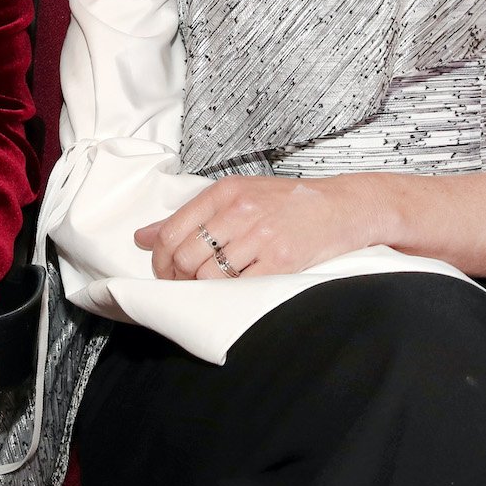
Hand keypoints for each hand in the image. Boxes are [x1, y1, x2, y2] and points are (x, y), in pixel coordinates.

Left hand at [135, 174, 367, 279]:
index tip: (165, 270)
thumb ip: (190, 216)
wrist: (341, 207)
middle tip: (185, 283)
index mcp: (224, 192)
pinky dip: (230, 293)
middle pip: (185, 256)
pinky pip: (238, 286)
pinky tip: (235, 287)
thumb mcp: (236, 195)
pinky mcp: (281, 261)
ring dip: (203, 287)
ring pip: (208, 275)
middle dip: (178, 278)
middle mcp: (240, 211)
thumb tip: (143, 236)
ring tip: (212, 285)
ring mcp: (261, 237)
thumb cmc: (287, 202)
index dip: (160, 258)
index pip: (172, 231)